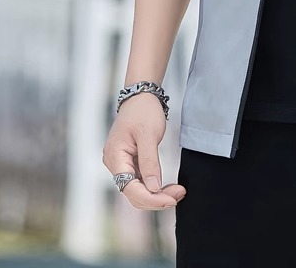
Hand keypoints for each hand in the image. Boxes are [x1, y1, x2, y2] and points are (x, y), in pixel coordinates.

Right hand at [102, 92, 186, 210]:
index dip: (151, 198)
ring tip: (178, 192)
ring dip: (157, 194)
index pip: (130, 189)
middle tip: (180, 194)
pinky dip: (155, 186)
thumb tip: (153, 188)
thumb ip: (150, 162)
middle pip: (133, 193)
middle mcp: (115, 164)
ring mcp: (122, 164)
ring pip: (138, 189)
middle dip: (156, 198)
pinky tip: (169, 187)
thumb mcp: (148, 135)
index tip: (171, 199)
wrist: (141, 96)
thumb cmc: (143, 111)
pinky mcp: (130, 162)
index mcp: (115, 157)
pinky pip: (141, 181)